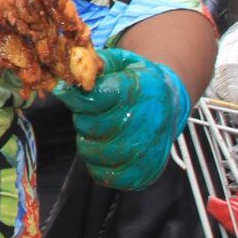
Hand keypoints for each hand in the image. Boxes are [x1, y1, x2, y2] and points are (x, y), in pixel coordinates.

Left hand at [53, 48, 190, 191]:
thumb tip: (67, 77)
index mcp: (138, 91)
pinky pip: (102, 175)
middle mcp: (145, 124)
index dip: (76, 97)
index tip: (67, 92)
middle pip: (89, 126)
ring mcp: (146, 153)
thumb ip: (93, 66)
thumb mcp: (120, 62)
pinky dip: (98, 163)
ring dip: (89, 139)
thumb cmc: (137, 80)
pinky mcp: (144, 174)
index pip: (94, 99)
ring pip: (91, 151)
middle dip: (83, 117)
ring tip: (104, 128)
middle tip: (95, 111)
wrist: (170, 103)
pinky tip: (109, 147)